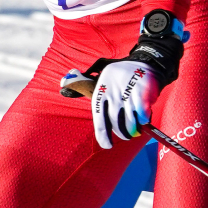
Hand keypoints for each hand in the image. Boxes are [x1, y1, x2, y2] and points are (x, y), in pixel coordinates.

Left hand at [57, 8, 184, 149]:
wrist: (145, 61)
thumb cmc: (118, 75)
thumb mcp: (99, 78)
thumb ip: (82, 86)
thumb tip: (62, 87)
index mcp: (100, 92)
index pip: (99, 118)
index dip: (103, 135)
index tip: (107, 146)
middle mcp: (112, 94)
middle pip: (116, 123)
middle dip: (122, 133)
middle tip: (126, 136)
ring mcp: (128, 94)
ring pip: (129, 122)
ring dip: (132, 130)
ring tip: (134, 131)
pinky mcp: (143, 94)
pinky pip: (142, 115)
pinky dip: (144, 120)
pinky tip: (143, 118)